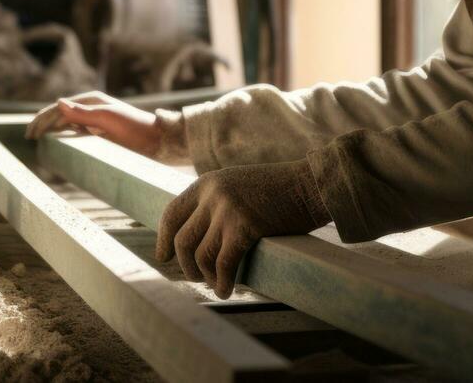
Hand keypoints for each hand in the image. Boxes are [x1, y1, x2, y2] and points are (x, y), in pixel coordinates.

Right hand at [26, 91, 163, 157]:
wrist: (156, 140)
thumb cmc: (133, 127)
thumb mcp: (107, 118)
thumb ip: (83, 113)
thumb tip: (58, 103)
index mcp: (90, 101)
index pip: (59, 109)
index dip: (42, 119)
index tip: (30, 133)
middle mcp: (91, 109)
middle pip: (60, 115)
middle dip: (43, 124)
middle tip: (29, 138)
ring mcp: (95, 122)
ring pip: (67, 125)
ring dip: (52, 131)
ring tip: (38, 141)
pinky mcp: (101, 134)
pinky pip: (76, 135)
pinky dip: (64, 138)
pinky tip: (58, 146)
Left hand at [155, 159, 329, 298]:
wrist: (309, 184)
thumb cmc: (278, 189)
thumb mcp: (236, 184)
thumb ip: (215, 201)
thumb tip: (198, 232)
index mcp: (207, 183)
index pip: (172, 213)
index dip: (163, 238)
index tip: (163, 256)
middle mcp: (212, 194)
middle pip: (182, 239)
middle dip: (186, 265)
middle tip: (196, 277)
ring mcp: (227, 210)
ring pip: (200, 255)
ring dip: (205, 276)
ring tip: (216, 285)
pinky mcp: (245, 227)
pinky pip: (224, 263)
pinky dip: (223, 282)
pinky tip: (227, 290)